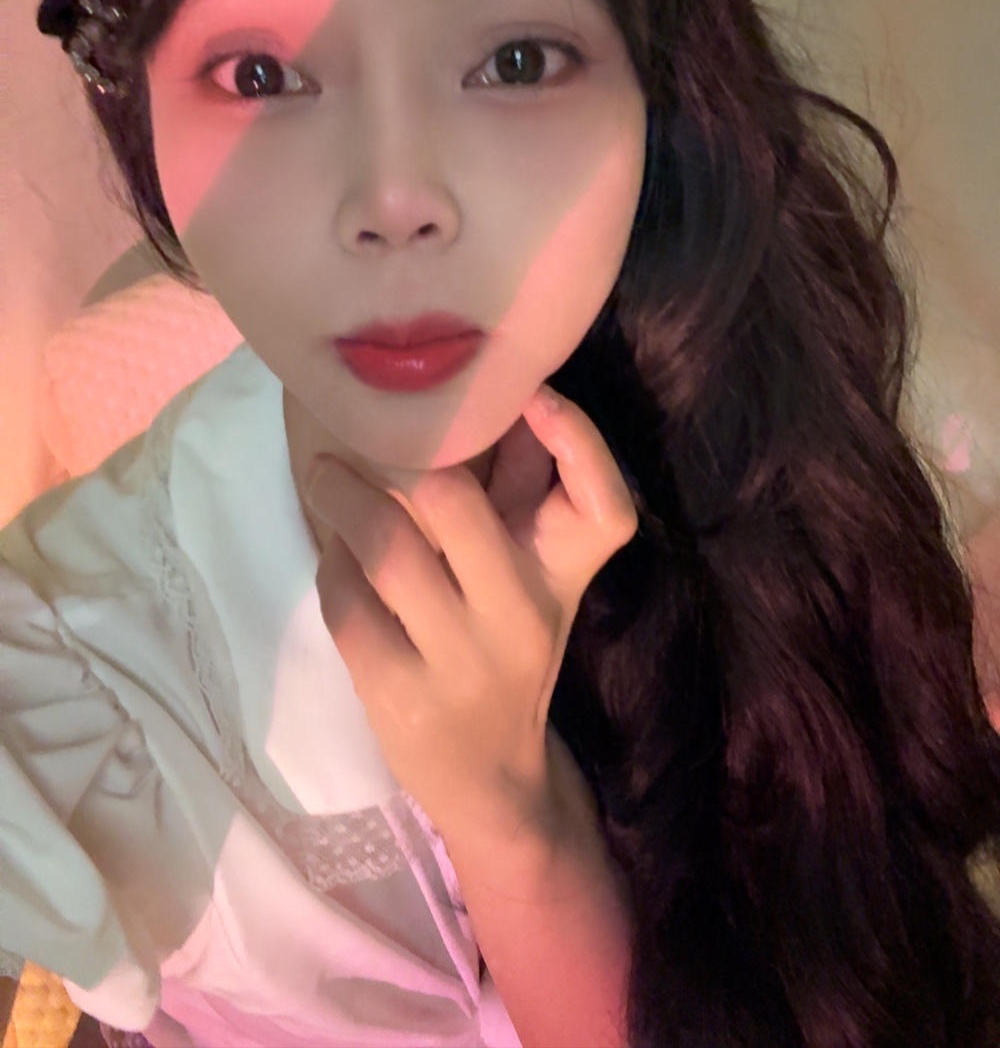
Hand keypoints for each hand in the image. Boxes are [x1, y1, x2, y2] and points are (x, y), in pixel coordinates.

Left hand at [305, 385, 639, 839]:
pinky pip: (347, 604)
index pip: (605, 510)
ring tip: (324, 477)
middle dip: (395, 457)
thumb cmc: (507, 649)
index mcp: (563, 580)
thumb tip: (484, 394)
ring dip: (342, 498)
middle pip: (455, 505)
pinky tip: (335, 556)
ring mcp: (459, 662)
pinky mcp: (399, 696)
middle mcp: (521, 618)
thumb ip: (516, 493)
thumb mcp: (531, 578)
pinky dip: (332, 565)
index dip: (579, 442)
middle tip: (359, 435)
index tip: (533, 396)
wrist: (491, 778)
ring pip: (387, 551)